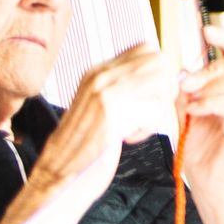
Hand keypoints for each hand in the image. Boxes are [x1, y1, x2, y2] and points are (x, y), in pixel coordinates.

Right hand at [34, 44, 179, 204]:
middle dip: (167, 87)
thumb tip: (161, 79)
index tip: (156, 96)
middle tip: (152, 112)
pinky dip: (148, 126)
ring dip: (159, 108)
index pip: (146, 49)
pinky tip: (128, 138)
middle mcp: (99, 75)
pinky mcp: (110, 111)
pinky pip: (154, 107)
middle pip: (159, 60)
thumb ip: (124, 89)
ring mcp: (103, 91)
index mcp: (97, 72)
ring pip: (162, 82)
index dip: (160, 71)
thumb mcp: (101, 107)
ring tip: (136, 128)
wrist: (56, 174)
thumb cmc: (83, 148)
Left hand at [176, 25, 223, 200]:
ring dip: (210, 84)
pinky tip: (193, 111)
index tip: (204, 31)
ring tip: (188, 96)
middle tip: (185, 80)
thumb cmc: (201, 149)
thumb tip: (180, 70)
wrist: (208, 184)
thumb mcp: (187, 111)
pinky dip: (210, 103)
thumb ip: (187, 90)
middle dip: (211, 66)